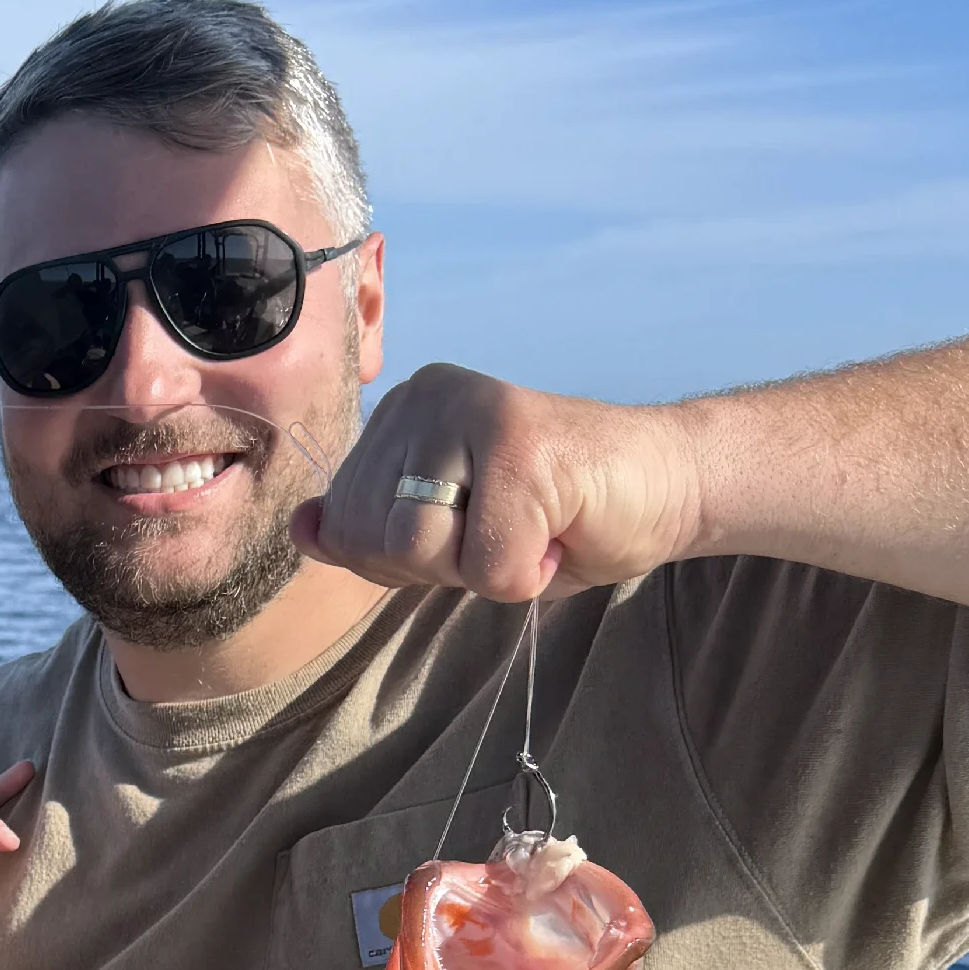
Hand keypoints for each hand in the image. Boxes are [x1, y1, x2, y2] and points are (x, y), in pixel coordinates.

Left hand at [290, 362, 703, 603]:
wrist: (666, 487)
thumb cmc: (554, 516)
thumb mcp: (445, 533)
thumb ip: (370, 531)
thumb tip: (302, 529)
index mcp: (399, 412)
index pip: (345, 527)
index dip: (407, 561)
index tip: (472, 529)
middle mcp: (425, 397)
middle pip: (376, 541)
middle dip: (444, 567)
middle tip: (506, 530)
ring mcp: (473, 412)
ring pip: (420, 549)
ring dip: (484, 569)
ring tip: (528, 528)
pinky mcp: (521, 445)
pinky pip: (490, 565)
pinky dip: (530, 573)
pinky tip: (561, 529)